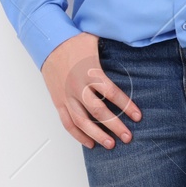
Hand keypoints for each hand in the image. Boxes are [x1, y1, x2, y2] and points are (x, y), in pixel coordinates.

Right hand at [42, 33, 140, 148]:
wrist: (47, 43)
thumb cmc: (74, 42)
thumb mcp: (96, 41)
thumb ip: (114, 48)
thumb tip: (134, 43)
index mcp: (90, 72)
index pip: (111, 93)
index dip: (126, 106)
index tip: (138, 117)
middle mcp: (78, 86)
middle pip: (98, 111)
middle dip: (115, 126)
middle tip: (128, 137)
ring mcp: (67, 96)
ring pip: (82, 121)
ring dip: (97, 135)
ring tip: (111, 145)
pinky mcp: (58, 101)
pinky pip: (67, 122)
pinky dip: (78, 135)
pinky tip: (90, 143)